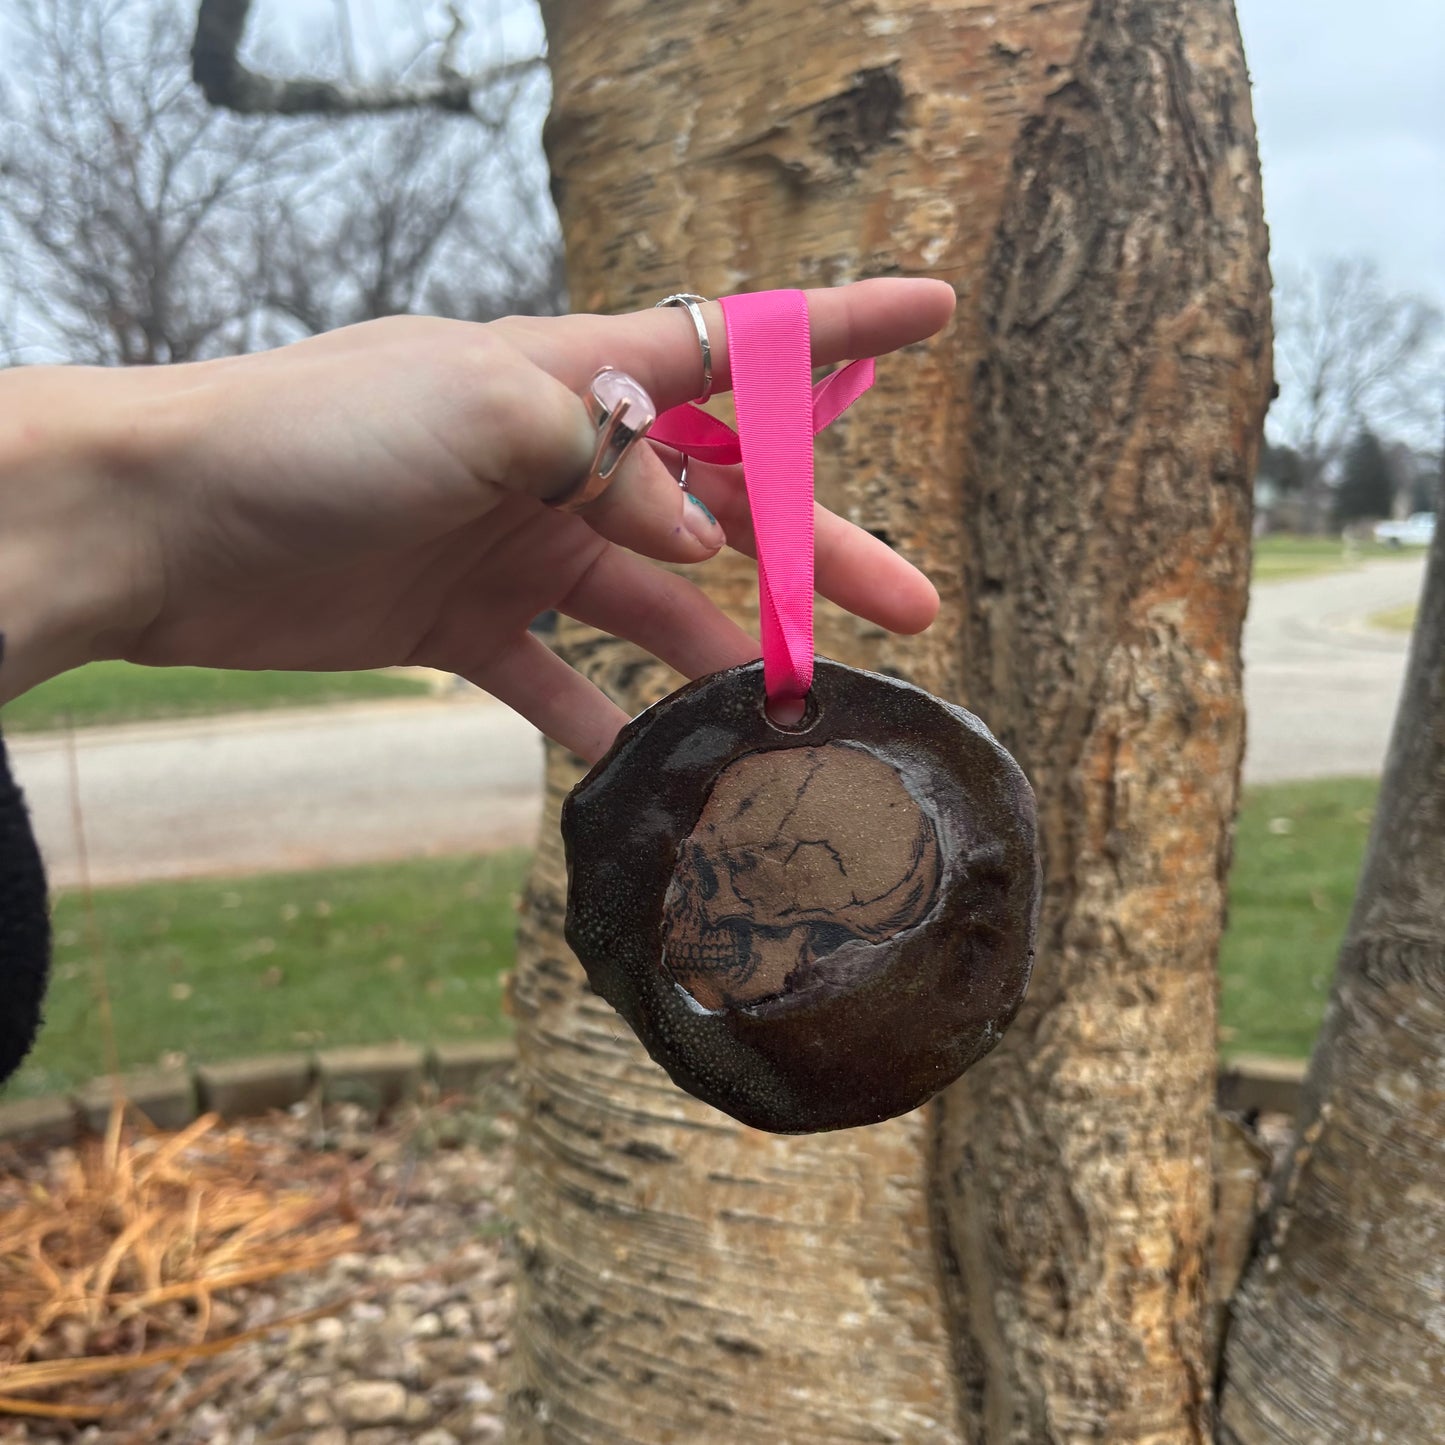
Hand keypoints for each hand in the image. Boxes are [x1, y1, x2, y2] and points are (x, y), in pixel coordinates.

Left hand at [0, 280, 954, 760]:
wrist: (167, 522)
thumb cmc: (314, 434)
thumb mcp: (481, 410)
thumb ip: (605, 462)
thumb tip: (695, 541)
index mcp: (574, 379)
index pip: (735, 344)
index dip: (842, 327)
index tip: (936, 315)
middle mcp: (557, 457)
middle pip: (724, 502)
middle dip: (819, 550)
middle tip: (910, 606)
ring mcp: (514, 541)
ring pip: (652, 604)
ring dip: (722, 654)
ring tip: (790, 708)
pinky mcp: (461, 620)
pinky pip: (553, 679)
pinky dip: (597, 721)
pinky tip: (643, 766)